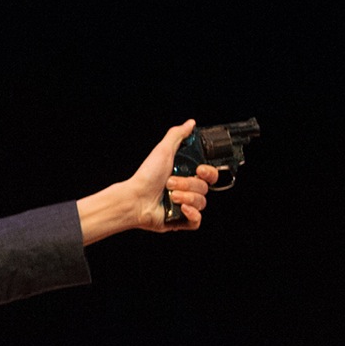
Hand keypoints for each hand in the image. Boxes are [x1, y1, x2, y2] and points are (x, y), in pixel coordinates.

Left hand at [77, 119, 217, 242]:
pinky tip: (181, 208)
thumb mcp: (162, 151)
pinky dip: (192, 215)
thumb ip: (177, 135)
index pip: (210, 175)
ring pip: (201, 203)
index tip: (199, 169)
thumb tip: (190, 123)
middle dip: (189, 185)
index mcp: (186, 174)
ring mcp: (184, 206)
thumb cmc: (146, 175)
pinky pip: (197, 221)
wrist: (134, 198)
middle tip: (170, 182)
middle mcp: (186, 190)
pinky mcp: (180, 221)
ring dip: (186, 197)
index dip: (209, 173)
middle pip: (205, 188)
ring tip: (169, 195)